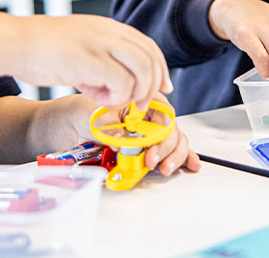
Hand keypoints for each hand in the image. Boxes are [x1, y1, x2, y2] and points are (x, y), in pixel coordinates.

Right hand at [16, 14, 171, 109]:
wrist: (14, 42)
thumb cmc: (39, 48)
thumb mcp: (78, 47)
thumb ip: (99, 62)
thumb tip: (112, 86)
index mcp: (106, 27)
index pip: (148, 46)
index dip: (160, 69)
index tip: (162, 87)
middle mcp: (108, 32)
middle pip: (151, 58)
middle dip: (152, 86)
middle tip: (138, 105)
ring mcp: (100, 44)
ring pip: (143, 70)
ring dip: (136, 93)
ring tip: (115, 102)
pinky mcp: (90, 60)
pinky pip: (122, 82)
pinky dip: (117, 97)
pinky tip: (97, 99)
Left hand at [71, 93, 202, 177]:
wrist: (78, 122)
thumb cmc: (88, 112)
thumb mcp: (97, 116)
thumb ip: (110, 127)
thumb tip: (121, 142)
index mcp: (142, 99)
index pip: (162, 112)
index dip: (160, 130)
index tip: (151, 144)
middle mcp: (152, 114)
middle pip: (171, 130)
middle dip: (164, 148)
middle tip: (151, 161)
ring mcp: (154, 130)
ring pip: (175, 141)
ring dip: (175, 156)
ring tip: (165, 168)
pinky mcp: (153, 144)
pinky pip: (173, 149)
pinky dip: (183, 157)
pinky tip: (191, 165)